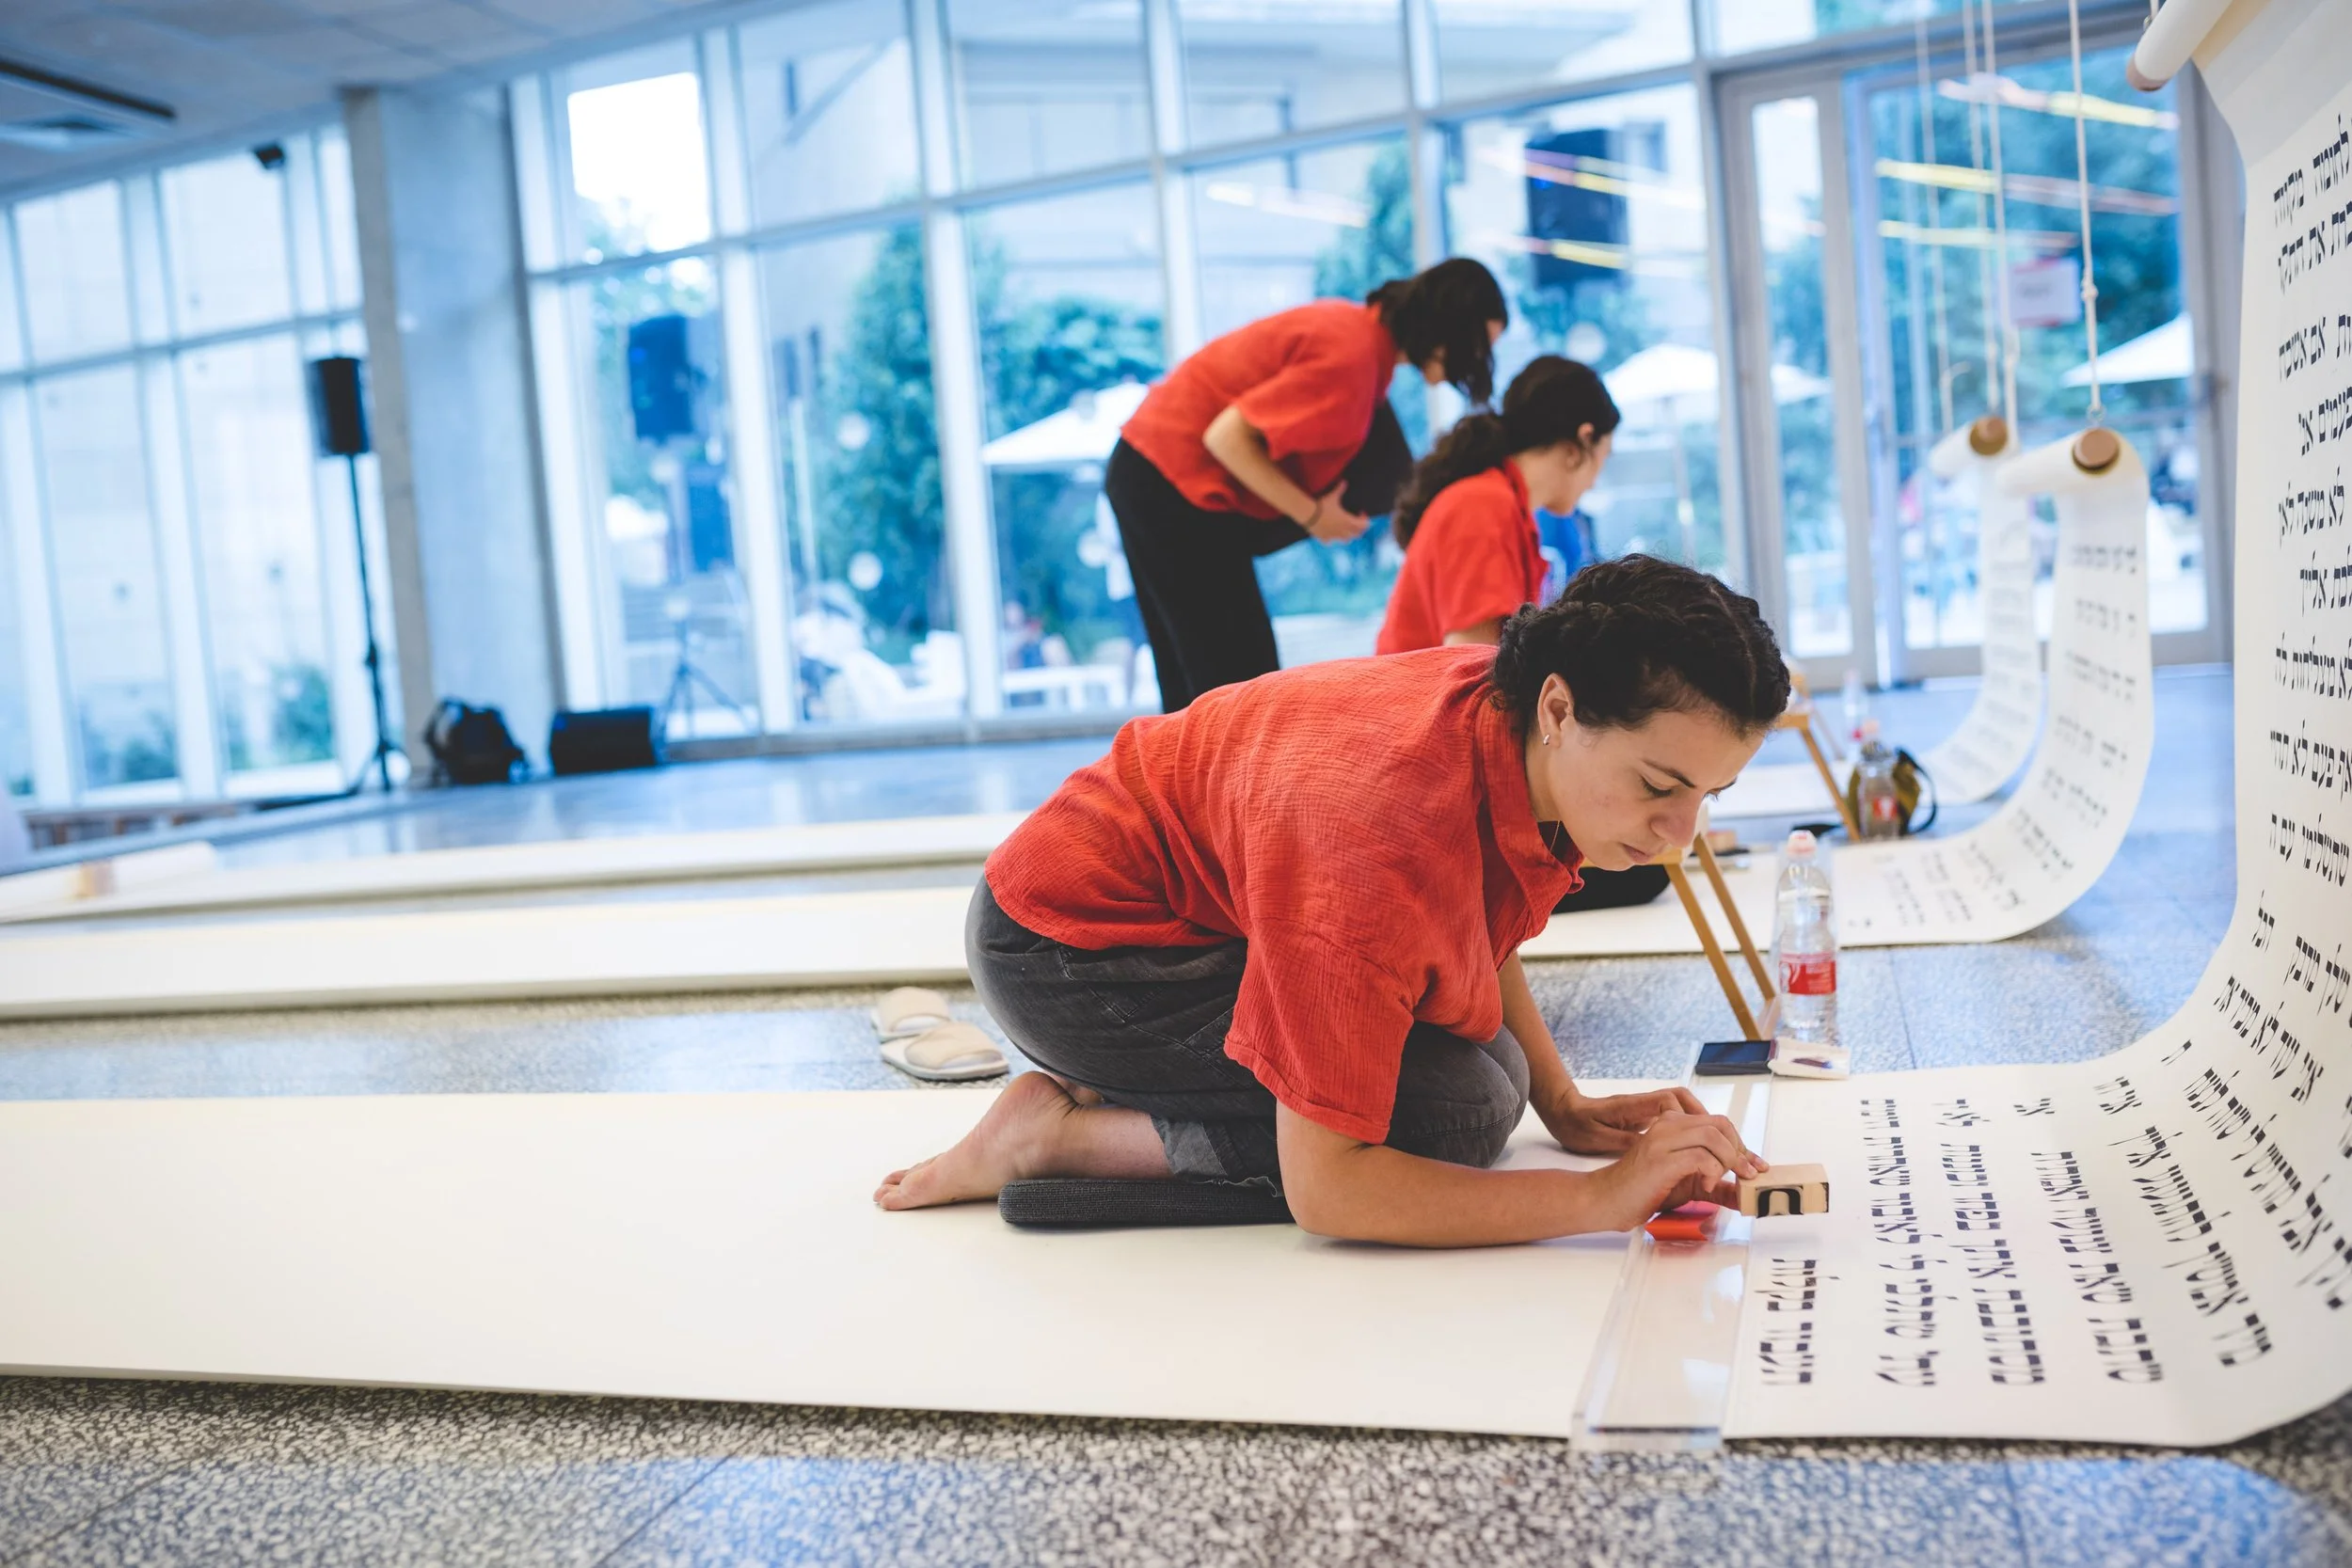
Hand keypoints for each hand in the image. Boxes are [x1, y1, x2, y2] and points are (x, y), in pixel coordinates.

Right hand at [1302, 485, 1369, 543]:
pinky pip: (1331, 541)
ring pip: (1346, 540)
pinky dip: (1332, 538)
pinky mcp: (1324, 538)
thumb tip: (1344, 482)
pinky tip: (1329, 532)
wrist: (1308, 514)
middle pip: (1357, 534)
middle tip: (1355, 521)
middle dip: (1358, 528)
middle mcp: (1343, 531)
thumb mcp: (1333, 496)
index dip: (1365, 518)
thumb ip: (1340, 489)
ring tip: (1344, 528)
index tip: (1360, 512)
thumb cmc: (1322, 505)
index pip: (1364, 525)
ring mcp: (1334, 536)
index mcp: (1348, 521)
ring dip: (1348, 535)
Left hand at [1538, 1083, 1709, 1156]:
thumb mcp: (1597, 1138)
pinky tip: (1703, 1153)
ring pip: (1686, 1111)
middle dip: (1710, 1121)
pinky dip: (1694, 1133)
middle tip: (1727, 1146)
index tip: (1705, 1138)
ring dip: (1705, 1127)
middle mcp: (1645, 1104)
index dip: (1692, 1116)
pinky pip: (1679, 1120)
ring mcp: (1648, 1110)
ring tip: (1722, 1150)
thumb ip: (1625, 1140)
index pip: (1672, 1100)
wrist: (1563, 1114)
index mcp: (1633, 1105)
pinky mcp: (1648, 1119)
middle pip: (1687, 1101)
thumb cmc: (1576, 1125)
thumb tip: (1654, 1145)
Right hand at [1584, 1111, 1767, 1231]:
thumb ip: (1716, 1185)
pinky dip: (1712, 1172)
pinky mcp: (1661, 1159)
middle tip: (1745, 1175)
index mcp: (1674, 1124)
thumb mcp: (1688, 1185)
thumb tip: (1744, 1195)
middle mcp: (1669, 1125)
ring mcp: (1663, 1140)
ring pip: (1714, 1137)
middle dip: (1740, 1151)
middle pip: (1721, 1125)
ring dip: (1729, 1161)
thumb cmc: (1643, 1189)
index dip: (1742, 1145)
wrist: (1607, 1199)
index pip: (1719, 1124)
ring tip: (1721, 1182)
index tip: (1755, 1166)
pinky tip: (1706, 1186)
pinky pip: (1700, 1157)